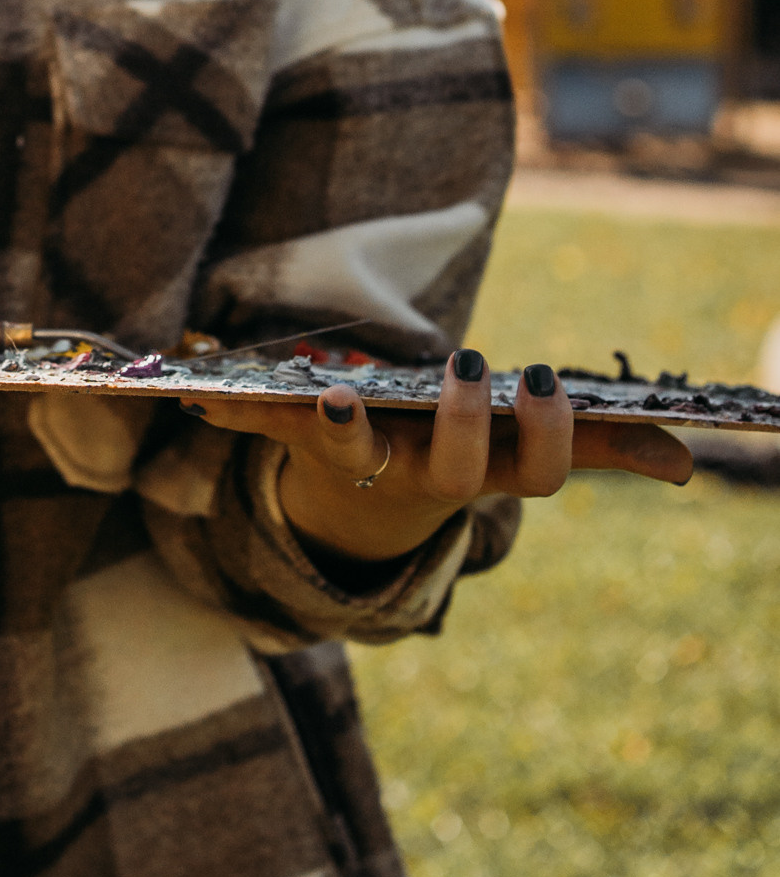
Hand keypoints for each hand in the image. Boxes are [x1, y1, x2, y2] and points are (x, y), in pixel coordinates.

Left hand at [186, 350, 693, 567]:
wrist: (358, 511)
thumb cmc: (455, 457)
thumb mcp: (519, 454)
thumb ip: (593, 448)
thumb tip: (684, 464)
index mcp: (480, 473)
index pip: (530, 472)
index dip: (543, 434)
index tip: (549, 377)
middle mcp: (418, 476)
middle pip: (445, 468)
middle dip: (459, 422)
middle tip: (465, 364)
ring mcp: (354, 463)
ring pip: (346, 452)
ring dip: (338, 424)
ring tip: (334, 392)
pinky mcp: (293, 440)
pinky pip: (256, 425)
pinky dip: (223, 407)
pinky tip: (192, 389)